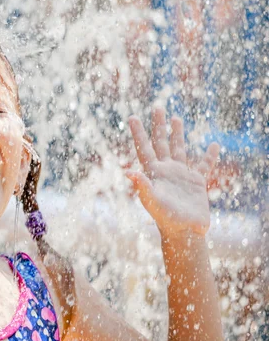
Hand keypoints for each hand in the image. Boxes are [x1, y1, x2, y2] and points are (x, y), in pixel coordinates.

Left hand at [126, 107, 218, 237]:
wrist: (184, 232)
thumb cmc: (166, 218)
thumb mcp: (152, 200)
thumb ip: (142, 185)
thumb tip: (128, 172)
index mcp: (154, 173)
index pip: (145, 147)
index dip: (138, 133)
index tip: (132, 117)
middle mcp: (166, 170)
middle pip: (161, 142)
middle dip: (159, 126)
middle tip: (157, 107)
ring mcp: (181, 175)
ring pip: (180, 149)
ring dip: (178, 134)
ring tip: (176, 118)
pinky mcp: (196, 182)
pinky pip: (204, 165)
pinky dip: (209, 156)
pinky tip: (212, 145)